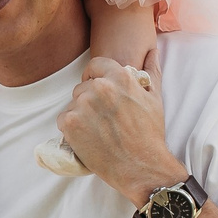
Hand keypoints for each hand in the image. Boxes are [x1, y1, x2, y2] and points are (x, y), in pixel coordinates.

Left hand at [58, 57, 182, 205]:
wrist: (140, 167)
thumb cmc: (150, 133)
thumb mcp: (154, 98)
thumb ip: (150, 70)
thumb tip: (152, 51)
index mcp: (119, 76)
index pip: (95, 64)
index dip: (96, 76)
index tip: (100, 89)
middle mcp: (98, 87)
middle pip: (84, 86)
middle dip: (91, 98)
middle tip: (103, 118)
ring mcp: (82, 105)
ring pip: (74, 103)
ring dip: (81, 113)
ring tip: (98, 130)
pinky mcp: (69, 123)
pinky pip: (63, 118)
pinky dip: (72, 128)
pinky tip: (88, 137)